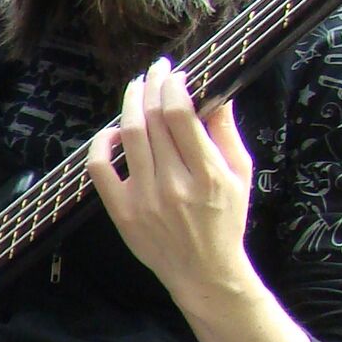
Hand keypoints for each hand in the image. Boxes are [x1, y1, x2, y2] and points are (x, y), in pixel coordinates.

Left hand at [85, 58, 258, 308]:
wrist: (204, 271)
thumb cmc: (226, 220)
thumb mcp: (241, 175)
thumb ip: (227, 133)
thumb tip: (217, 93)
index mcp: (207, 173)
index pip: (181, 114)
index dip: (174, 85)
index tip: (176, 73)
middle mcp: (174, 184)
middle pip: (153, 119)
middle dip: (153, 86)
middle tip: (156, 70)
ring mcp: (144, 199)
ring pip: (129, 136)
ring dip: (130, 103)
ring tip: (136, 87)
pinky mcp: (122, 212)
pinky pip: (100, 170)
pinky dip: (101, 144)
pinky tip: (111, 131)